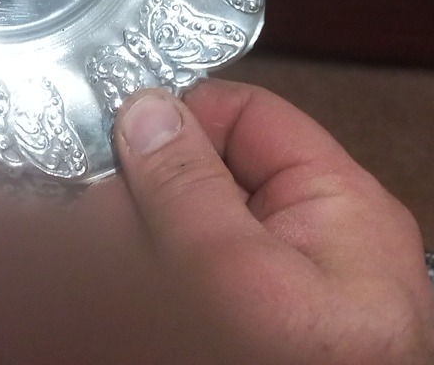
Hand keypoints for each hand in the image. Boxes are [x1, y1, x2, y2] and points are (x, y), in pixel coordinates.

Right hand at [113, 80, 433, 364]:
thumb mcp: (239, 275)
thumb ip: (188, 187)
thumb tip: (147, 109)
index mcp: (338, 206)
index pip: (249, 118)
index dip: (180, 116)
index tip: (111, 135)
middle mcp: (309, 241)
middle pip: (204, 176)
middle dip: (141, 196)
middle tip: (95, 227)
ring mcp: (273, 291)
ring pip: (182, 233)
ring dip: (130, 244)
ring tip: (98, 269)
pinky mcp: (241, 324)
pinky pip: (185, 280)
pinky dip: (147, 283)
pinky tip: (117, 296)